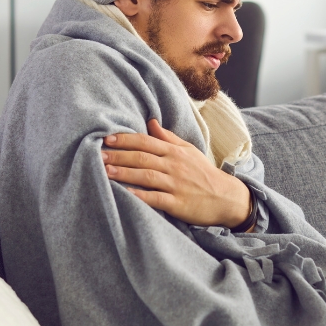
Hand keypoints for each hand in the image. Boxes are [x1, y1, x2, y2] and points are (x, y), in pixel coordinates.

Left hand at [103, 119, 251, 227]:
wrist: (227, 198)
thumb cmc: (204, 174)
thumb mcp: (189, 151)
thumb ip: (168, 137)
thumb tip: (150, 122)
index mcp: (175, 152)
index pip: (146, 141)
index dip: (126, 139)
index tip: (107, 138)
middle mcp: (174, 165)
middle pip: (142, 157)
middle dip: (119, 155)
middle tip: (98, 154)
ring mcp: (176, 184)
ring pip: (146, 175)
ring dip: (124, 172)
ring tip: (105, 171)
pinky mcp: (177, 203)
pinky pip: (155, 198)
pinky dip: (139, 196)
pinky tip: (124, 194)